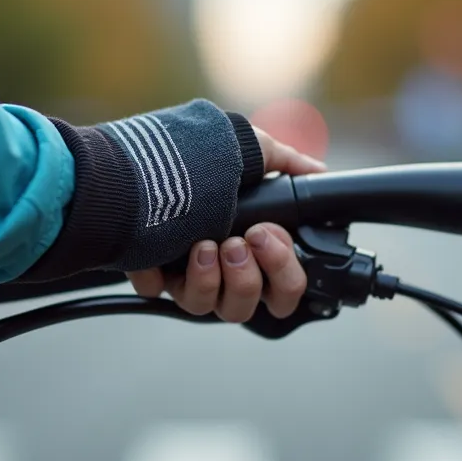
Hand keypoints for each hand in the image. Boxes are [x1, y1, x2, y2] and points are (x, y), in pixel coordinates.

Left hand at [126, 127, 325, 321]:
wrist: (143, 154)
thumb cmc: (200, 154)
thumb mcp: (251, 151)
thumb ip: (287, 166)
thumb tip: (318, 172)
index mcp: (253, 250)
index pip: (285, 289)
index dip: (284, 269)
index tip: (267, 233)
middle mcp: (220, 270)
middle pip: (246, 309)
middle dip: (247, 278)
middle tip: (236, 243)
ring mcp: (184, 275)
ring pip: (206, 308)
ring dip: (209, 280)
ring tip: (203, 245)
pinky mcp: (149, 272)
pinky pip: (156, 292)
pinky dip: (158, 272)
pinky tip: (161, 249)